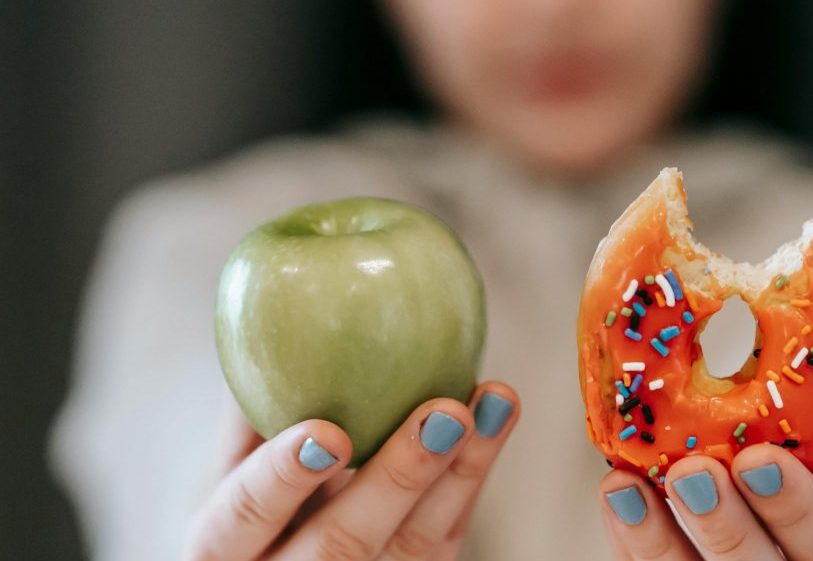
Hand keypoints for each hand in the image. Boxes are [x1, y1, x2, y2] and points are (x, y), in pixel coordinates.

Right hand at [185, 381, 519, 560]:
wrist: (285, 558)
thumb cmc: (255, 502)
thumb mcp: (232, 469)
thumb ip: (248, 412)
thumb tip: (265, 312)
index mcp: (224, 546)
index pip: (245, 515)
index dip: (283, 477)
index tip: (327, 432)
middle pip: (342, 544)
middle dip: (400, 478)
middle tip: (446, 412)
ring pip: (413, 547)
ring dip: (461, 471)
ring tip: (494, 402)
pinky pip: (446, 538)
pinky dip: (471, 476)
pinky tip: (495, 418)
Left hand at [599, 444, 812, 559]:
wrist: (774, 541)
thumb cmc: (799, 500)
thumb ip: (796, 445)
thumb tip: (761, 371)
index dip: (797, 506)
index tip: (760, 459)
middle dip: (724, 522)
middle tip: (691, 472)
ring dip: (657, 537)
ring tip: (625, 486)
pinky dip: (632, 540)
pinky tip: (617, 499)